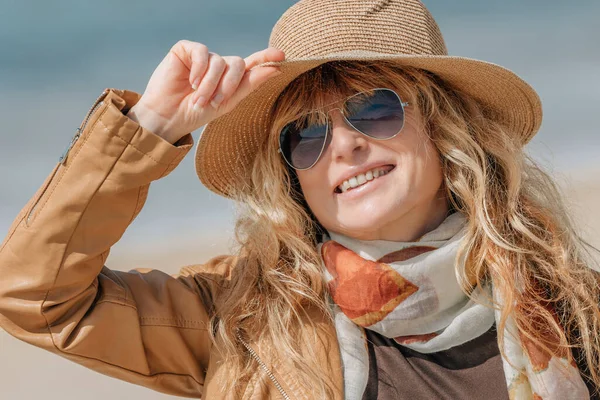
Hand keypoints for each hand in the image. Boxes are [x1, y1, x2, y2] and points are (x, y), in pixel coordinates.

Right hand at [127, 40, 284, 143]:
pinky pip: (203, 53)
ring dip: (210, 84)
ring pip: (220, 62)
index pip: (252, 64)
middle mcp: (219, 64)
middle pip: (238, 64)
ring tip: (198, 99)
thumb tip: (275, 69)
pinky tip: (190, 83)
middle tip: (213, 103)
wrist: (168, 117)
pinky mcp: (186, 50)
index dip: (266, 58)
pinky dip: (199, 70)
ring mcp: (203, 56)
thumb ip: (250, 85)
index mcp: (230, 78)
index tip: (281, 56)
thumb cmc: (196, 113)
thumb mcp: (227, 103)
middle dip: (228, 86)